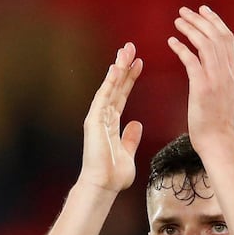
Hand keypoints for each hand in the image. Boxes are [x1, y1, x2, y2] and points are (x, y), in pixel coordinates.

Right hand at [80, 42, 143, 192]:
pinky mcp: (94, 121)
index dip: (130, 79)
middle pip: (114, 87)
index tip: (139, 64)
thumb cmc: (114, 175)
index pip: (122, 96)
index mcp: (111, 124)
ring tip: (126, 50)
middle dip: (123, 67)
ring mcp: (97, 118)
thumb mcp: (128, 153)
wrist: (103, 186)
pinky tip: (117, 68)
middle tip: (131, 48)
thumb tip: (137, 124)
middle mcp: (102, 118)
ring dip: (118, 68)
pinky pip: (103, 97)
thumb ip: (131, 137)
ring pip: (109, 88)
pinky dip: (110, 82)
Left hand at [168, 5, 233, 152]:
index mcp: (233, 74)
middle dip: (201, 19)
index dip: (216, 22)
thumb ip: (225, 80)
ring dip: (190, 29)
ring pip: (206, 44)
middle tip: (186, 11)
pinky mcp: (202, 88)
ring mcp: (216, 80)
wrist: (219, 143)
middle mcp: (227, 73)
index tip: (204, 12)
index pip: (227, 40)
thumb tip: (220, 70)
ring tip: (177, 21)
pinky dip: (182, 48)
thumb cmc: (218, 126)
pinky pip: (192, 61)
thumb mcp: (228, 97)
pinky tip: (172, 42)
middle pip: (217, 36)